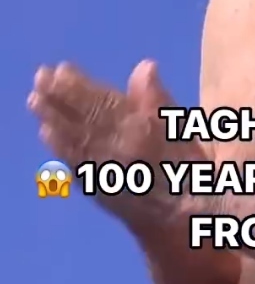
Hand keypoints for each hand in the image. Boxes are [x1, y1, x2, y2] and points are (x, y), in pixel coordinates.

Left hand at [28, 60, 206, 231]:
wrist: (183, 218)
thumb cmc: (190, 167)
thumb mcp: (184, 128)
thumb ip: (161, 99)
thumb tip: (145, 65)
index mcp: (142, 131)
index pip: (104, 103)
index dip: (81, 86)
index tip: (62, 68)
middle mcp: (119, 150)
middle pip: (85, 119)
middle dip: (60, 98)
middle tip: (40, 77)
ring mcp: (105, 171)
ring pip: (75, 139)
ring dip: (52, 117)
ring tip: (35, 99)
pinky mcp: (98, 188)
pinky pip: (75, 163)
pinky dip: (59, 146)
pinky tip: (46, 133)